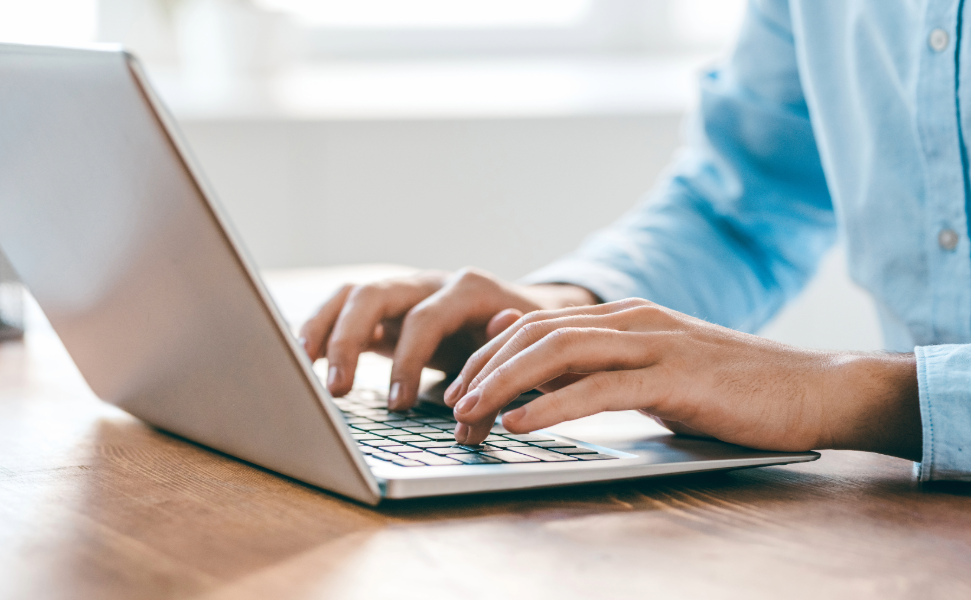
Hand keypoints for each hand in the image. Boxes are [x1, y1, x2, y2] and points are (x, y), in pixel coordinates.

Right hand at [297, 267, 597, 409]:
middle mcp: (430, 283)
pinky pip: (345, 309)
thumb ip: (503, 369)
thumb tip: (486, 388)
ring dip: (323, 328)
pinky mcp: (388, 310)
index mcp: (467, 290)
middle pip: (374, 294)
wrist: (530, 315)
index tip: (398, 405)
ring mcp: (405, 292)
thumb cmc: (525, 340)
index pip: (424, 319)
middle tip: (336, 389)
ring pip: (351, 294)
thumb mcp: (524, 352)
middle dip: (349, 340)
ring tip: (301, 365)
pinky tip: (302, 357)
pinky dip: (321, 328)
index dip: (408, 362)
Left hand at [445, 299, 921, 460]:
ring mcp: (655, 344)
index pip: (537, 325)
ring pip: (559, 353)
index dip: (490, 355)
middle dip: (485, 368)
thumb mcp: (653, 372)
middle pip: (536, 334)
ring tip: (469, 413)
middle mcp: (633, 321)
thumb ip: (598, 364)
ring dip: (505, 384)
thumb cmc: (732, 389)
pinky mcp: (675, 377)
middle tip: (451, 405)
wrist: (813, 389)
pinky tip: (520, 424)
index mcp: (625, 318)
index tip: (459, 387)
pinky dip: (551, 406)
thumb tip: (535, 362)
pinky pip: (599, 389)